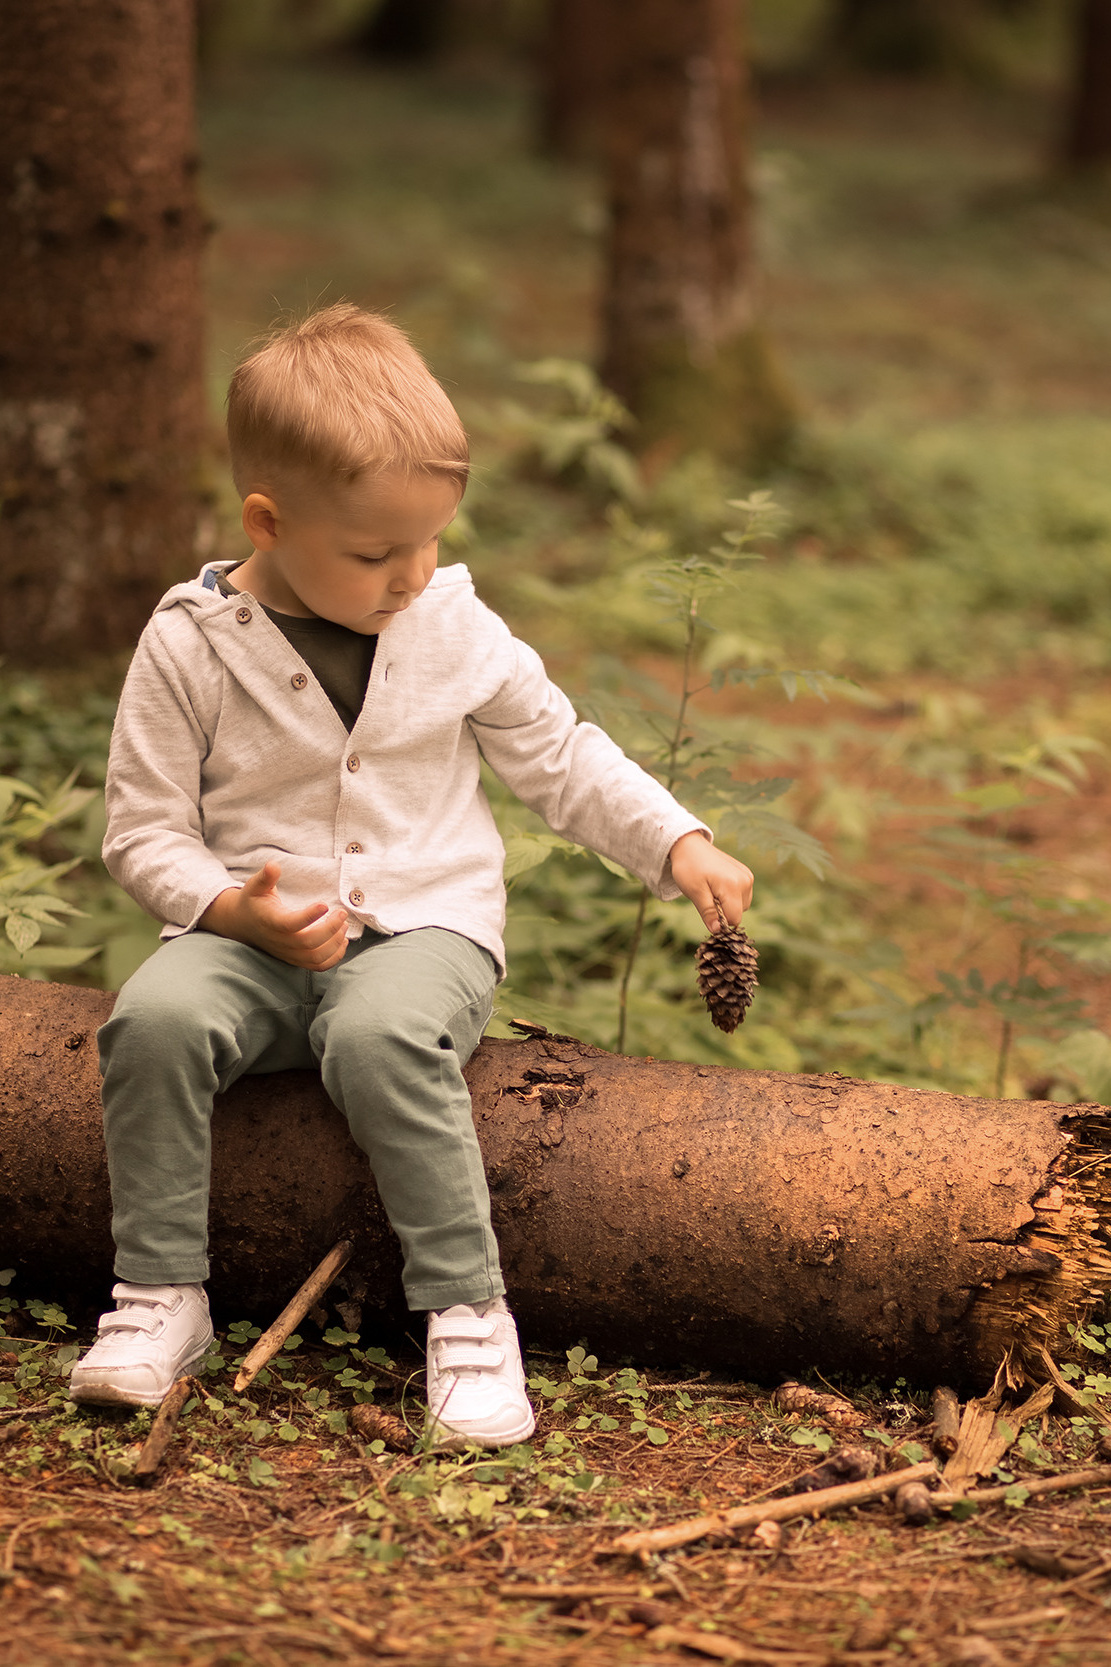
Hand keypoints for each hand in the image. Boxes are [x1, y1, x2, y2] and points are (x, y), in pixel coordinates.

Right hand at [199, 860, 350, 969]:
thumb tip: (274, 865)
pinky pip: (318, 965)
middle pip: (308, 943)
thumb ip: (266, 876)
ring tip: (344, 924)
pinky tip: (342, 940)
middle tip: (342, 913)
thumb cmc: (254, 901)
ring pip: (316, 957)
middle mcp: (280, 941)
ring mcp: (288, 953)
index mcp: (270, 921)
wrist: (244, 925)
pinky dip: (334, 957)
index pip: (290, 924)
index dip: (308, 916)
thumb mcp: (256, 886)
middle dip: (330, 929)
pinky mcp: (296, 959)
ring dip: (335, 943)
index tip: (324, 904)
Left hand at [669, 831, 753, 933]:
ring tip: (712, 890)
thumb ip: (708, 913)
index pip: (734, 919)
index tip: (707, 912)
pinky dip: (731, 896)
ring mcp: (747, 876)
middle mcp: (745, 881)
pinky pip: (743, 895)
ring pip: (742, 906)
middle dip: (723, 912)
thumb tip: (717, 931)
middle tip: (706, 897)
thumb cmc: (689, 868)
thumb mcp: (695, 893)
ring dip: (728, 904)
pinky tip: (718, 886)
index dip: (720, 922)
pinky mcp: (746, 874)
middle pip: (738, 913)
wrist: (690, 846)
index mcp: (733, 886)